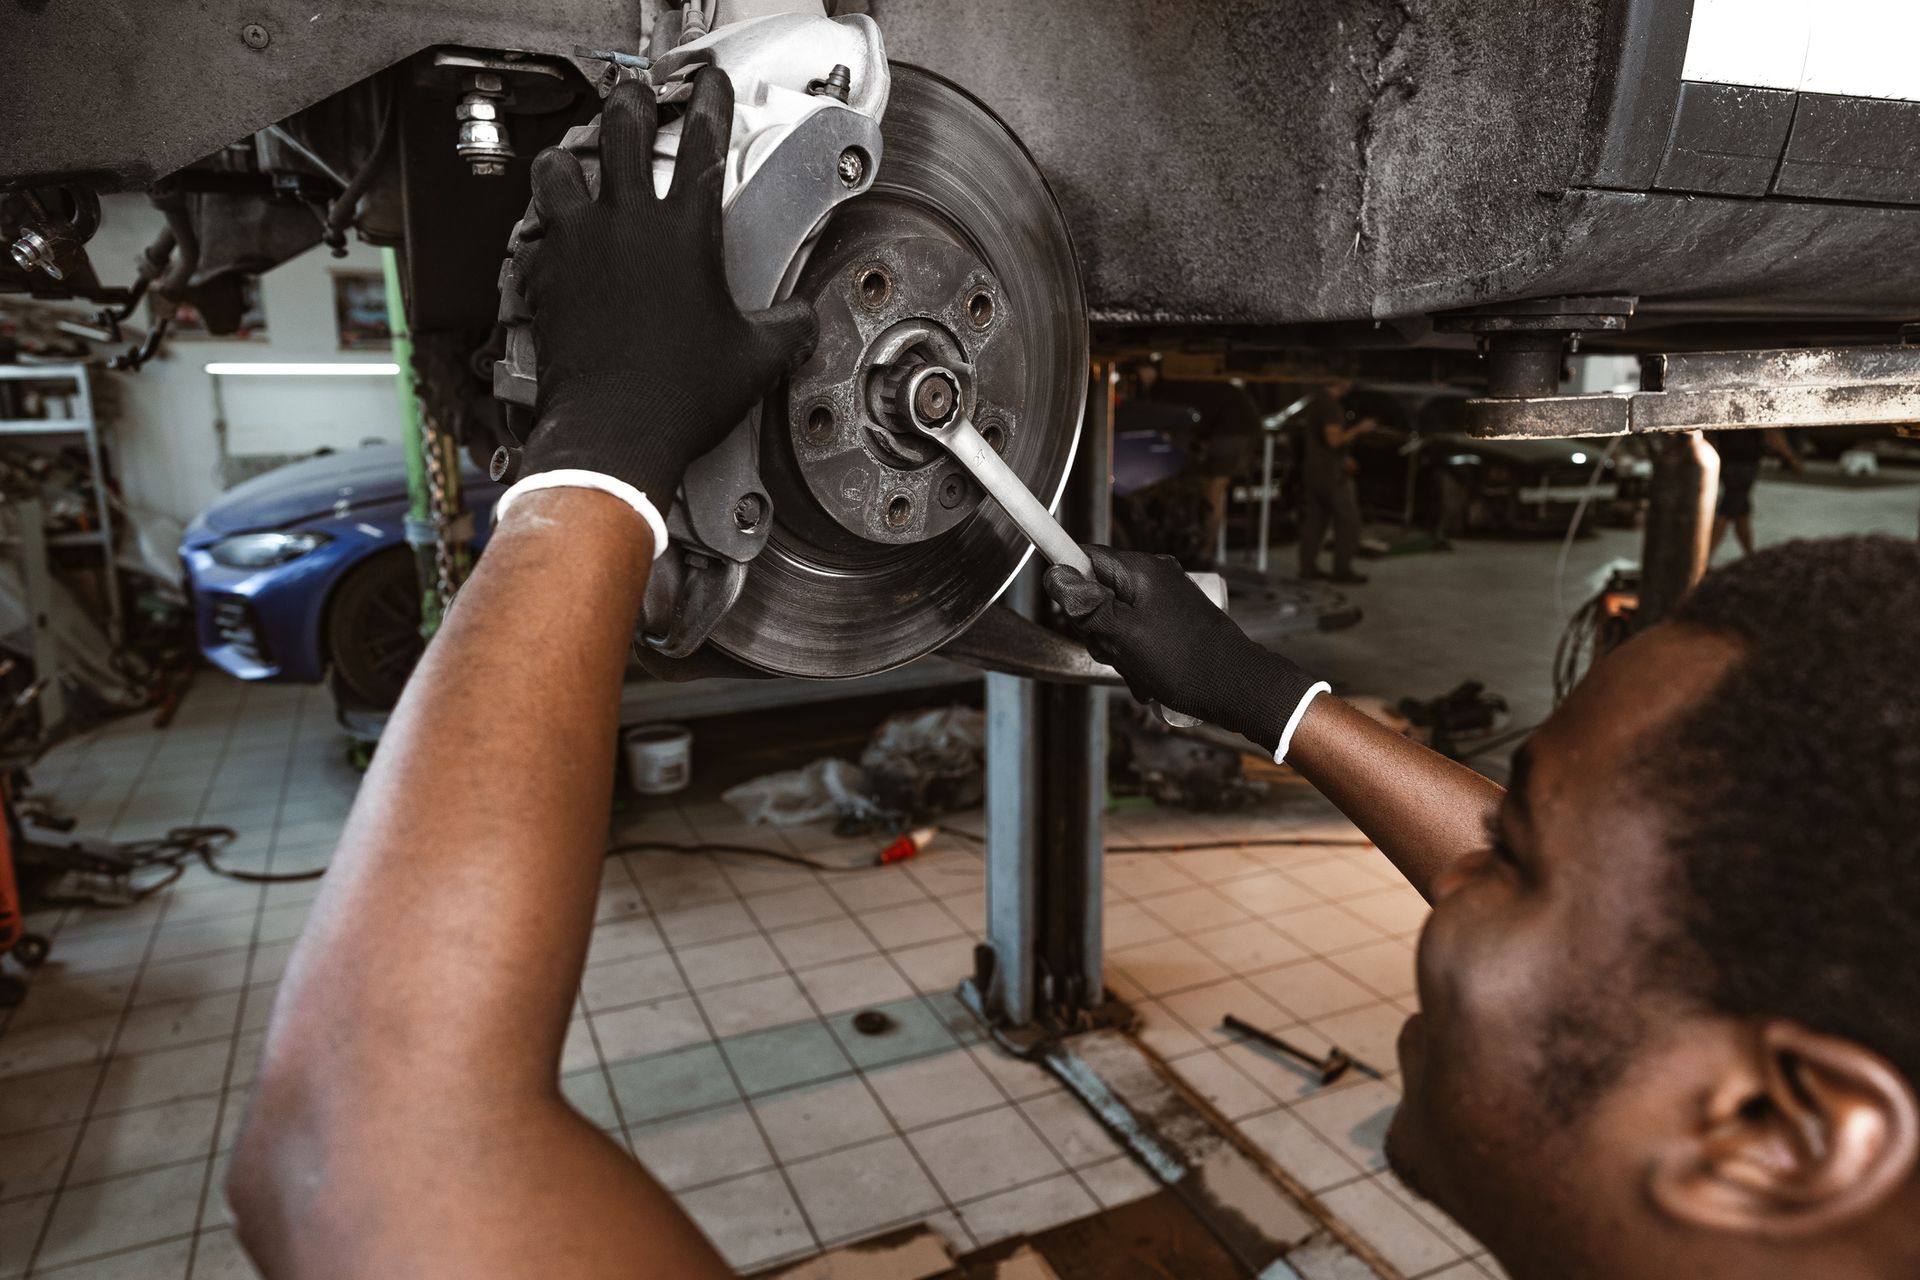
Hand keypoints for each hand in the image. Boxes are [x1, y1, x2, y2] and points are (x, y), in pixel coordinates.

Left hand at [516, 73, 817, 504]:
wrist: (614, 432)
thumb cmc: (679, 397)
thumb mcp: (754, 361)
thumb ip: (786, 330)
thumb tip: (803, 323)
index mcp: (684, 234)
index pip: (703, 144)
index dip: (710, 102)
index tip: (709, 86)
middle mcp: (625, 225)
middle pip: (621, 129)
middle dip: (632, 104)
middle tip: (638, 102)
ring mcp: (576, 245)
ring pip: (558, 169)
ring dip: (569, 160)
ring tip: (576, 162)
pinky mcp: (543, 276)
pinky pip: (533, 236)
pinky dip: (543, 233)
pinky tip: (553, 242)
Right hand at [1043, 546, 1320, 752]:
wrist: (1237, 688)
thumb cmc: (1182, 661)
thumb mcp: (1121, 634)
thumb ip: (1085, 604)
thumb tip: (1054, 574)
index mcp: (1141, 570)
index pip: (1085, 555)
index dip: (1069, 582)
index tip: (1068, 610)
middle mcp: (1155, 576)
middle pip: (1099, 591)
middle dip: (1097, 627)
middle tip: (1112, 650)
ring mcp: (1167, 599)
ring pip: (1117, 619)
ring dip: (1117, 649)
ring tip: (1137, 670)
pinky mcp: (1175, 620)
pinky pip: (1139, 633)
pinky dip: (1136, 656)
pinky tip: (1148, 677)